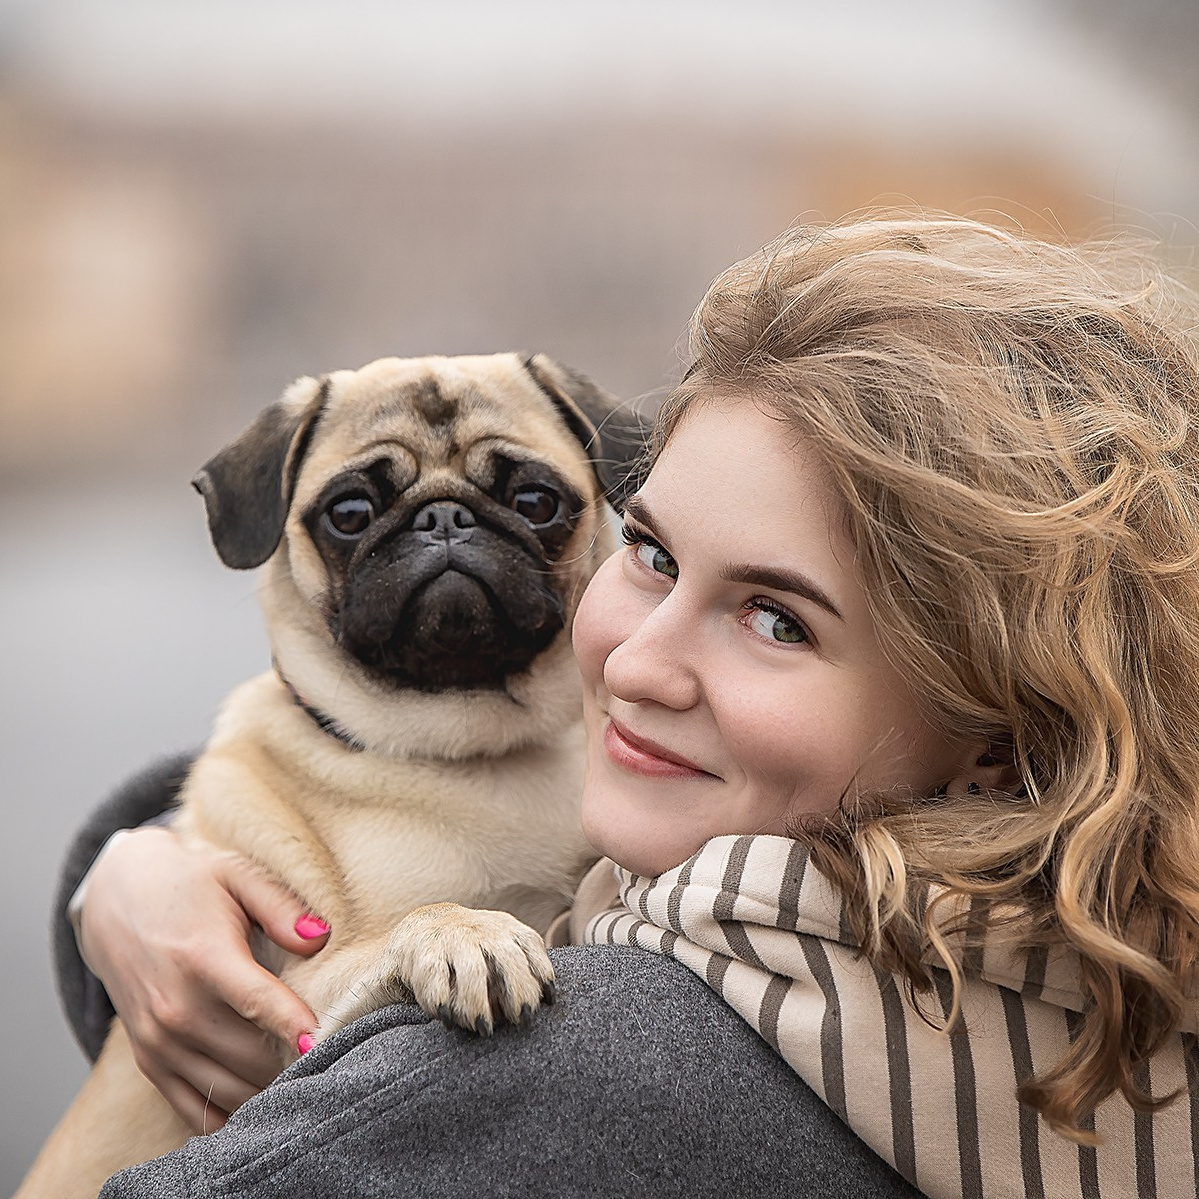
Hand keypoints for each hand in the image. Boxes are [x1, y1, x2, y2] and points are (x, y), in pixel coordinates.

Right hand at [78, 826, 329, 1132]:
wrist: (116, 902)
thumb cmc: (190, 885)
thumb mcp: (237, 875)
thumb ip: (281, 907)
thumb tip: (320, 939)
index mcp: (203, 958)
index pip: (258, 1003)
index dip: (295, 1026)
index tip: (326, 1041)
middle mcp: (175, 1008)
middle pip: (251, 1056)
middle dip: (295, 1061)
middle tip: (333, 1052)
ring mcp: (158, 1041)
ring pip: (229, 1090)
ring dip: (270, 1089)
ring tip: (307, 1075)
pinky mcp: (149, 1061)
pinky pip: (195, 1110)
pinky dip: (232, 1114)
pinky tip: (265, 1099)